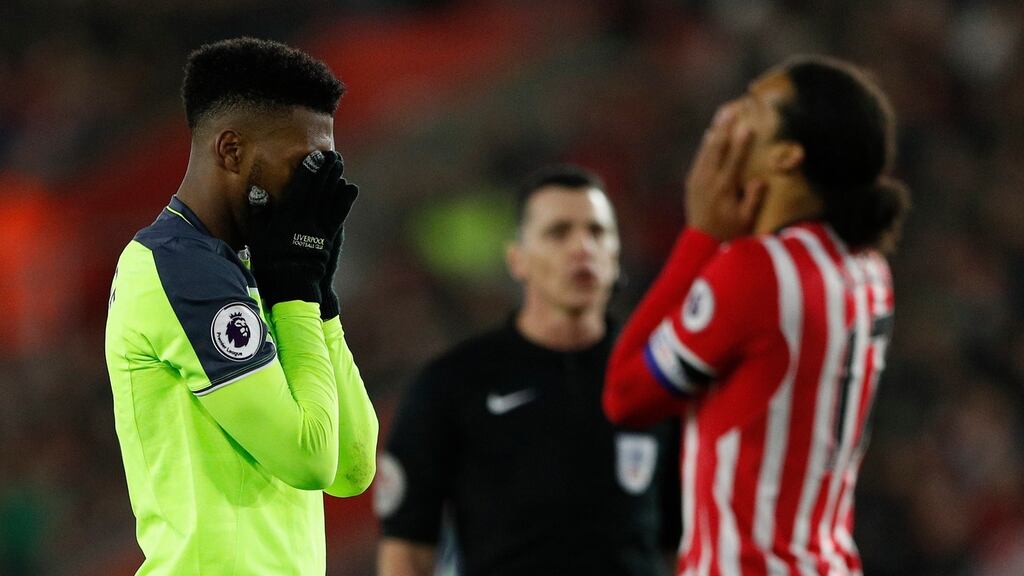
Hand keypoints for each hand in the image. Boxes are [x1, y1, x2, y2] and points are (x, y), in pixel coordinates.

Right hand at [247, 150, 353, 307]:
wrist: (291, 287)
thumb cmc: (269, 262)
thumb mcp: (257, 238)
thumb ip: (259, 215)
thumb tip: (257, 192)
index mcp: (288, 219)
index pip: (300, 190)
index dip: (309, 172)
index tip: (315, 156)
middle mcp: (307, 221)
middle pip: (319, 191)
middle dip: (326, 172)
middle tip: (334, 155)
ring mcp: (320, 230)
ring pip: (330, 201)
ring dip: (336, 181)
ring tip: (341, 166)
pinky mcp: (328, 238)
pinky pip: (338, 216)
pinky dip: (344, 201)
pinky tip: (350, 188)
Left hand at [684, 105, 764, 240]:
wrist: (700, 242)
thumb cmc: (728, 232)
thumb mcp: (745, 220)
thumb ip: (753, 199)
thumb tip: (760, 180)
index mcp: (723, 188)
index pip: (734, 160)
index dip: (741, 143)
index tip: (748, 127)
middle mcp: (708, 180)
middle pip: (716, 149)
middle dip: (724, 129)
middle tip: (730, 111)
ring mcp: (697, 180)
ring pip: (705, 151)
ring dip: (714, 132)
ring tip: (721, 116)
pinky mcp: (692, 182)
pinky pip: (699, 158)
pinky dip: (705, 146)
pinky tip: (710, 136)